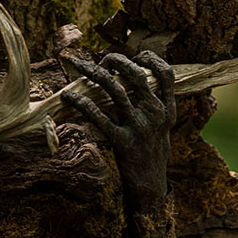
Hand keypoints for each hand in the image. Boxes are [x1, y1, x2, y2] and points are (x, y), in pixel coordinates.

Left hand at [61, 51, 175, 211]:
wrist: (150, 181)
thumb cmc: (153, 148)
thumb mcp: (163, 124)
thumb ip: (155, 102)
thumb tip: (138, 76)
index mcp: (167, 108)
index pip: (166, 74)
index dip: (151, 59)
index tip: (137, 56)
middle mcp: (155, 113)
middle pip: (136, 75)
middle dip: (116, 61)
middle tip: (102, 60)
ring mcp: (138, 127)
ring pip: (116, 90)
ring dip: (95, 74)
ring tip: (79, 67)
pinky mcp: (122, 141)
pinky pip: (99, 117)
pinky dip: (82, 103)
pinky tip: (69, 96)